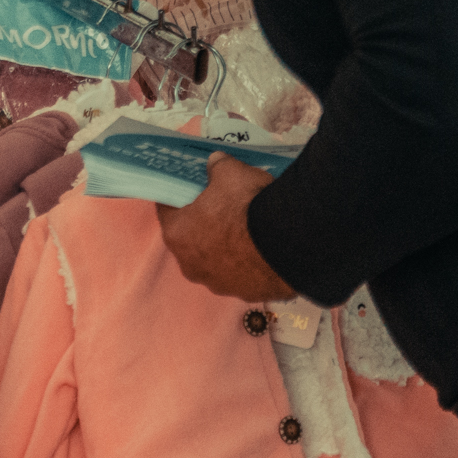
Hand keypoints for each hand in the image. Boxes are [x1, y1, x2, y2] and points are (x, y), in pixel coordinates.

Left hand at [156, 153, 297, 301]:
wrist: (289, 242)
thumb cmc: (248, 206)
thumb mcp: (230, 173)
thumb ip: (218, 167)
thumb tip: (216, 162)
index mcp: (177, 234)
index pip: (167, 210)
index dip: (180, 196)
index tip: (192, 189)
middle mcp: (192, 265)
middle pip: (192, 239)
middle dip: (205, 224)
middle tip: (224, 208)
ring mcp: (219, 284)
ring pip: (217, 261)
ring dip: (227, 248)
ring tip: (249, 230)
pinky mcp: (246, 294)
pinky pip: (243, 275)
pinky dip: (250, 264)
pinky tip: (264, 248)